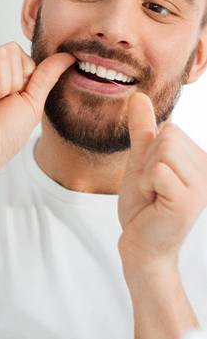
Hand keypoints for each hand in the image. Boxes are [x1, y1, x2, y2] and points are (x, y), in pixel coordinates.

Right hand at [0, 42, 74, 174]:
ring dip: (1, 88)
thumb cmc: (1, 136)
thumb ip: (46, 75)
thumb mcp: (31, 102)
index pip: (18, 53)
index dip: (22, 80)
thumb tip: (68, 54)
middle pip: (10, 50)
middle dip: (12, 83)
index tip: (5, 102)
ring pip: (0, 56)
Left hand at [118, 92, 206, 263]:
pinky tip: (154, 202)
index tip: (154, 178)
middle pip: (167, 135)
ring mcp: (202, 186)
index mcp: (201, 160)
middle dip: (147, 161)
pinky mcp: (188, 201)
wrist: (140, 243)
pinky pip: (157, 170)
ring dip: (146, 174)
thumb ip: (143, 129)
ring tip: (154, 194)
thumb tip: (138, 95)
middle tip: (152, 188)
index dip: (150, 152)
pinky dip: (145, 184)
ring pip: (162, 151)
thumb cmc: (143, 205)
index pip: (170, 128)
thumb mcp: (140, 160)